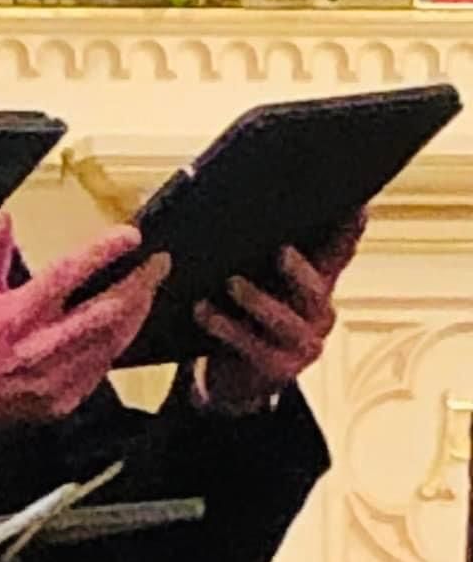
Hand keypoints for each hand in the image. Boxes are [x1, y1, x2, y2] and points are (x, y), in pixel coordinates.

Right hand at [0, 213, 170, 444]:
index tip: (128, 237)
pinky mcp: (62, 401)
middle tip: (158, 265)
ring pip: (112, 343)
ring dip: (135, 315)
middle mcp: (41, 347)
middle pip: (106, 312)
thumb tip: (3, 218)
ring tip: (148, 291)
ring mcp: (56, 379)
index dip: (102, 253)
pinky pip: (101, 370)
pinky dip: (116, 345)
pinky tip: (123, 329)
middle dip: (139, 286)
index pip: (69, 275)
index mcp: (17, 315)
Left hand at [195, 212, 364, 414]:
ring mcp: (303, 345)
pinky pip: (252, 347)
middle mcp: (319, 312)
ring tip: (232, 283)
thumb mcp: (257, 275)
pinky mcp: (278, 370)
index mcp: (317, 282)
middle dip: (300, 270)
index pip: (339, 251)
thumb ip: (258, 244)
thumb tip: (237, 188)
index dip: (350, 230)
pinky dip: (226, 327)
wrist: (234, 373)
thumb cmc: (245, 310)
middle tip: (280, 251)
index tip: (357, 204)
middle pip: (317, 288)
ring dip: (258, 301)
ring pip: (285, 320)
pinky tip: (202, 310)